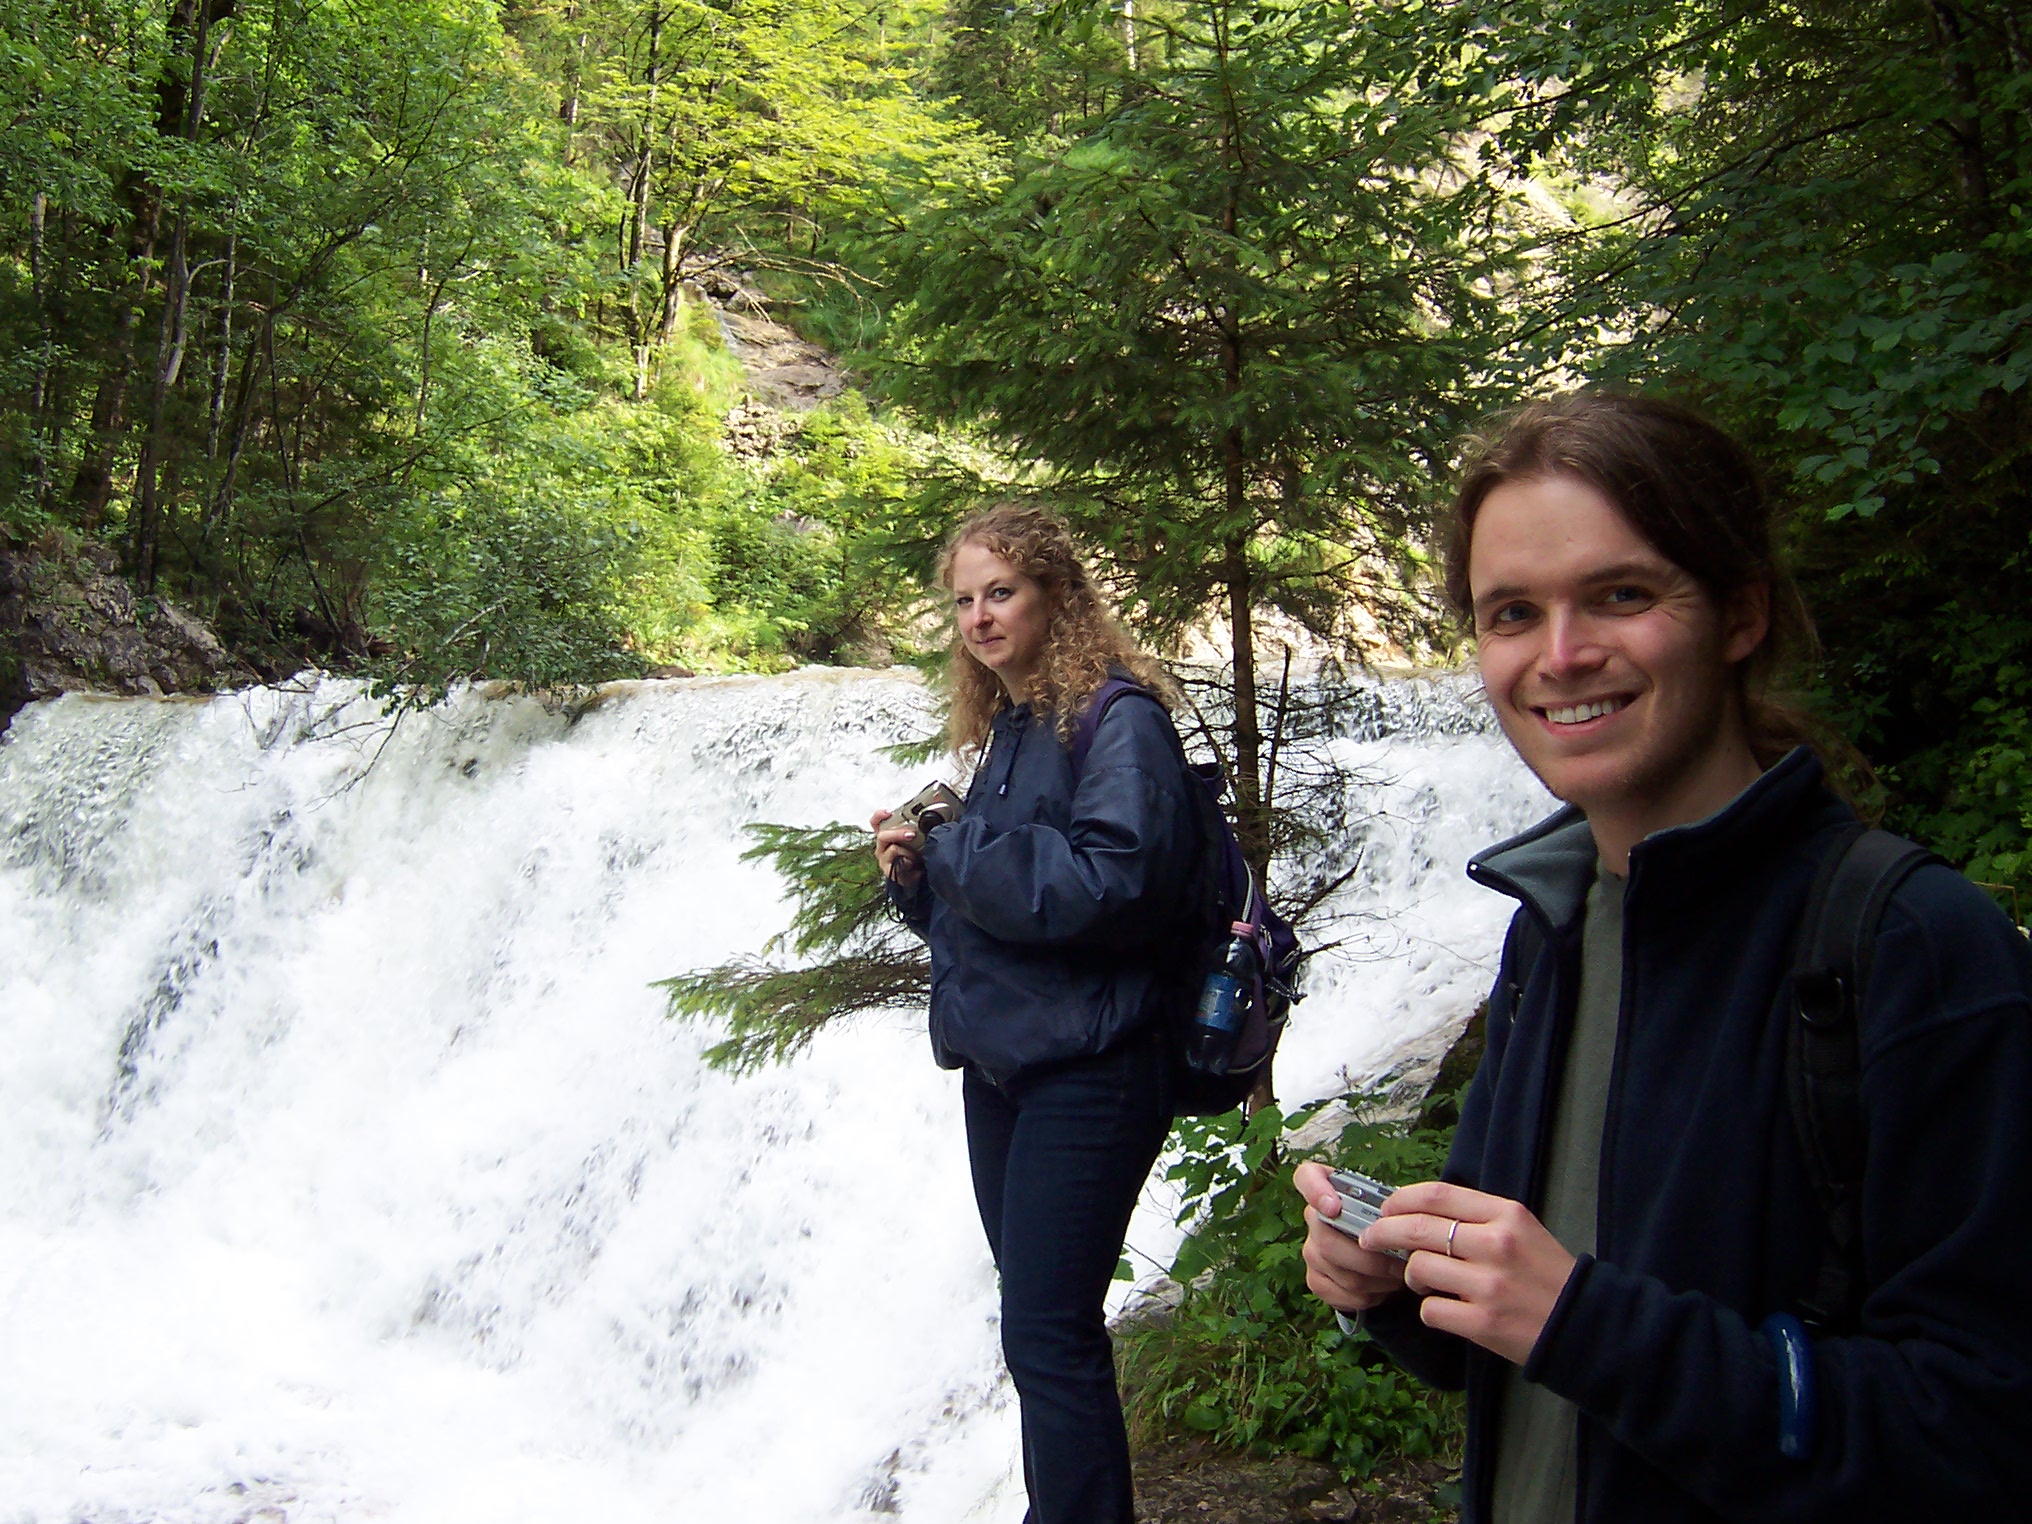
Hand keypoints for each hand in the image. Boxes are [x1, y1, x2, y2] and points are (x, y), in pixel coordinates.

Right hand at [870, 808, 923, 887]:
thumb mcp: (916, 837)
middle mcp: (882, 846)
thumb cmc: (915, 853)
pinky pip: (898, 864)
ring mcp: (884, 859)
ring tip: (916, 854)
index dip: (879, 816)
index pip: (876, 822)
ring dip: (907, 850)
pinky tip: (914, 865)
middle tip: (911, 834)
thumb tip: (931, 814)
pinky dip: (909, 862)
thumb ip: (918, 826)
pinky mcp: (889, 871)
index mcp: (886, 835)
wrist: (917, 874)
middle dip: (897, 833)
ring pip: (892, 849)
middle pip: (882, 836)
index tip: (888, 812)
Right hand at [1293, 1161, 1409, 1314]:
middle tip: (1401, 1264)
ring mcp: (1311, 1251)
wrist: (1381, 1256)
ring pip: (1342, 1273)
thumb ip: (1390, 1205)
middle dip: (1372, 1259)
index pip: (1306, 1177)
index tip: (1334, 1208)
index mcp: (1329, 1189)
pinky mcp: (1315, 1280)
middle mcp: (1313, 1218)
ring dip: (1378, 1280)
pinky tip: (1382, 1288)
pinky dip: (1369, 1296)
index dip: (1315, 1192)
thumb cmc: (1387, 1224)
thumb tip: (1403, 1223)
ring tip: (1398, 1276)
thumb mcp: (1390, 1205)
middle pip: (1328, 1241)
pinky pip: (1342, 1294)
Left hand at [1358, 1180, 1577, 1366]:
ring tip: (1423, 1282)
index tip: (1385, 1208)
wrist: (1583, 1324)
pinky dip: (1429, 1309)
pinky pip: (1430, 1310)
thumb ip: (1477, 1218)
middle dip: (1382, 1232)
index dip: (1400, 1199)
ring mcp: (1488, 1285)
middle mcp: (1496, 1244)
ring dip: (1411, 1276)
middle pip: (1417, 1228)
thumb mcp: (1521, 1230)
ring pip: (1418, 1268)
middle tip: (1370, 1239)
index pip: (1437, 1194)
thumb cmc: (1547, 1274)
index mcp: (1505, 1215)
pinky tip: (1443, 1309)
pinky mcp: (1483, 1322)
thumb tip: (1419, 1212)